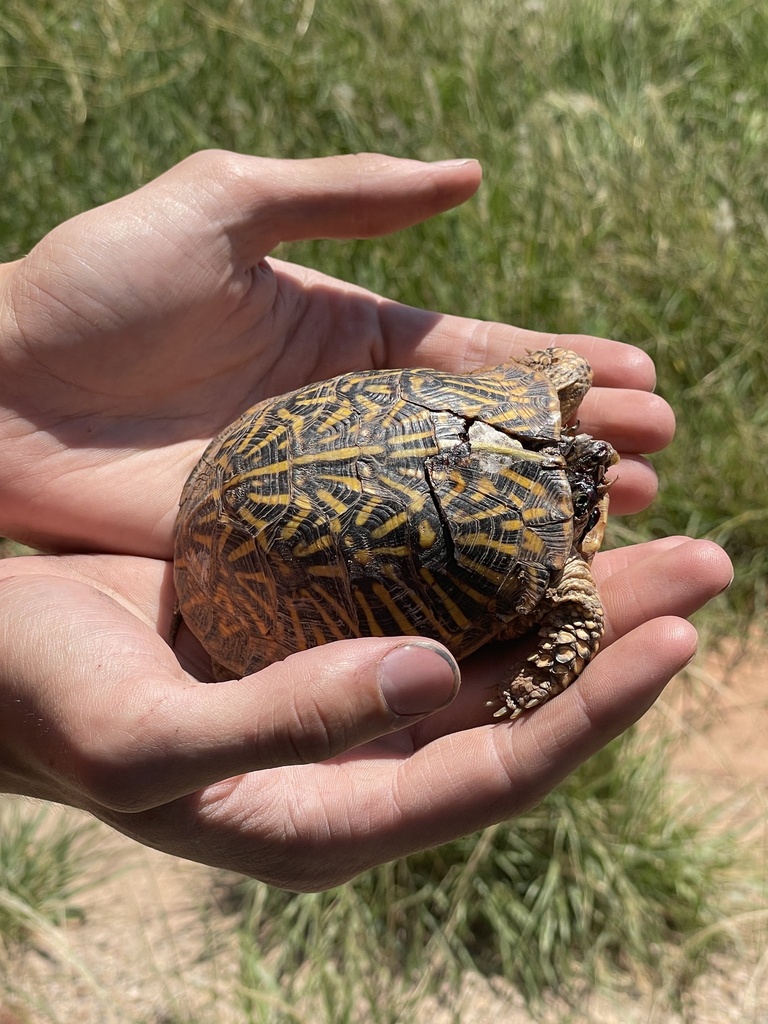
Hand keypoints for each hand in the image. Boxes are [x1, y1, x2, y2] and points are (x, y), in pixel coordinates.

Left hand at [0, 150, 669, 556]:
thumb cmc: (93, 285)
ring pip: (449, 510)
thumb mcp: (223, 205)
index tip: (645, 382)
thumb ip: (345, 194)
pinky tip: (512, 586)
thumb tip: (474, 180)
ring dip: (534, 516)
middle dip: (571, 448)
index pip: (478, 356)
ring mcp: (320, 494)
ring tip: (621, 520)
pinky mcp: (279, 553)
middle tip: (658, 464)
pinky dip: (450, 577)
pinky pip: (380, 567)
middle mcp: (350, 420)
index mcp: (348, 337)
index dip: (561, 370)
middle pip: (483, 439)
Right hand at [0, 538, 731, 889]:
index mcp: (333, 817)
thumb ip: (282, 729)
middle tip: (705, 558)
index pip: (499, 770)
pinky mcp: (329, 623)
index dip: (596, 710)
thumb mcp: (144, 744)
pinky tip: (534, 502)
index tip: (679, 636)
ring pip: (491, 641)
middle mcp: (362, 757)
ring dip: (573, 583)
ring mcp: (351, 686)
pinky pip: (436, 590)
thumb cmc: (41, 707)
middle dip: (619, 634)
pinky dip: (493, 552)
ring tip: (647, 516)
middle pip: (521, 701)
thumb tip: (429, 681)